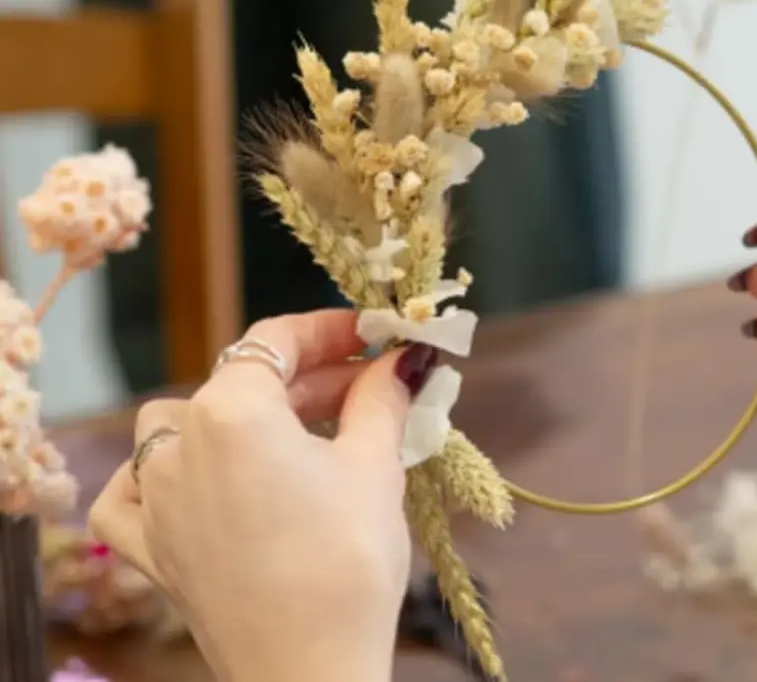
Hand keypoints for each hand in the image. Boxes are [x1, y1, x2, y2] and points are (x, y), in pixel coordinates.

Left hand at [89, 310, 427, 681]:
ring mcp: (156, 498)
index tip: (376, 336)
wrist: (309, 668)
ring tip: (293, 432)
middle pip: (241, 380)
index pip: (277, 340)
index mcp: (232, 411)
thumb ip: (381, 398)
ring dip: (232, 414)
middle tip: (369, 387)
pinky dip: (159, 475)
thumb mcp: (375, 465)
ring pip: (178, 424)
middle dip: (308, 376)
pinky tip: (198, 479)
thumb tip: (402, 359)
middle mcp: (179, 445)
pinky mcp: (150, 548)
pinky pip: (133, 492)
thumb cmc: (346, 563)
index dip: (332, 330)